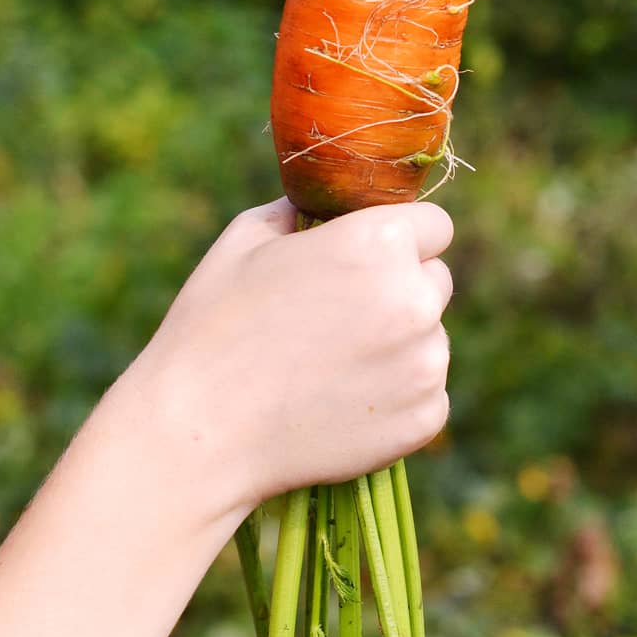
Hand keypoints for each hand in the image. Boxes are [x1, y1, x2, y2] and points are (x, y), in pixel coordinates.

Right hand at [124, 197, 453, 515]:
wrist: (200, 432)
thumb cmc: (215, 325)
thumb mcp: (247, 239)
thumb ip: (301, 211)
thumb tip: (320, 203)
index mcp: (378, 242)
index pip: (435, 225)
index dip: (403, 238)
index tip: (371, 258)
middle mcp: (414, 298)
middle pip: (436, 281)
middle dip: (401, 289)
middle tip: (342, 315)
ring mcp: (424, 363)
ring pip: (431, 338)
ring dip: (399, 344)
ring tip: (331, 364)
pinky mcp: (424, 419)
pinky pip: (426, 393)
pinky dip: (396, 396)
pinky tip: (341, 401)